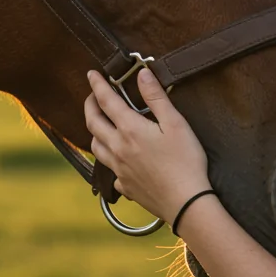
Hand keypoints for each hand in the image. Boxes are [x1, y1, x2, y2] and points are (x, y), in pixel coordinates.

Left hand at [84, 69, 210, 222]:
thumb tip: (142, 74)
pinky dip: (109, 160)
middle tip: (92, 96)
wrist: (185, 203)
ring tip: (100, 124)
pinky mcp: (125, 185)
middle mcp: (118, 148)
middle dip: (90, 105)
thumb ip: (156, 97)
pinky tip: (117, 159)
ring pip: (96, 147)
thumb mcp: (176, 124)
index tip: (91, 74)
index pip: (106, 101)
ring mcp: (119, 169)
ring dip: (94, 132)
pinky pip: (109, 170)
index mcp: (130, 130)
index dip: (97, 85)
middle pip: (93, 123)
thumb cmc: (185, 161)